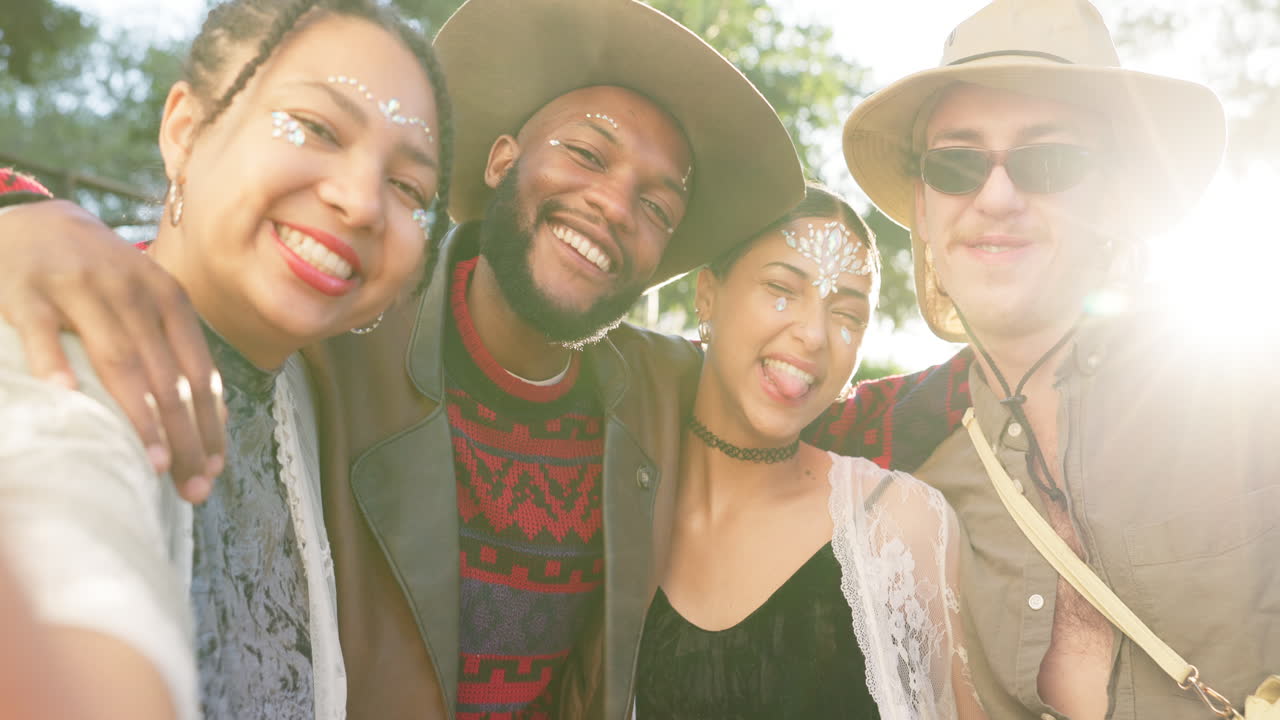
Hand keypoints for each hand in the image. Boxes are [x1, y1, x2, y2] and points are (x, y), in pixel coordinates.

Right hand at [0, 200, 224, 501]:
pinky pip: (43, 330)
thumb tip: (214, 414)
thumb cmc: (98, 278)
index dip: (210, 421)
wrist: (33, 220)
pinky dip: (54, 361)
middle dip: (185, 435)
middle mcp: (132, 292)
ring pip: (119, 358)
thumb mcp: (145, 302)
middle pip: (166, 375)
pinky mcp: (26, 289)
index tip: (215, 468)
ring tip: (156, 462)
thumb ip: (174, 348)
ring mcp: (79, 288)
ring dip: (140, 414)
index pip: (197, 370)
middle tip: (192, 486)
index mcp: (168, 298)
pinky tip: (68, 397)